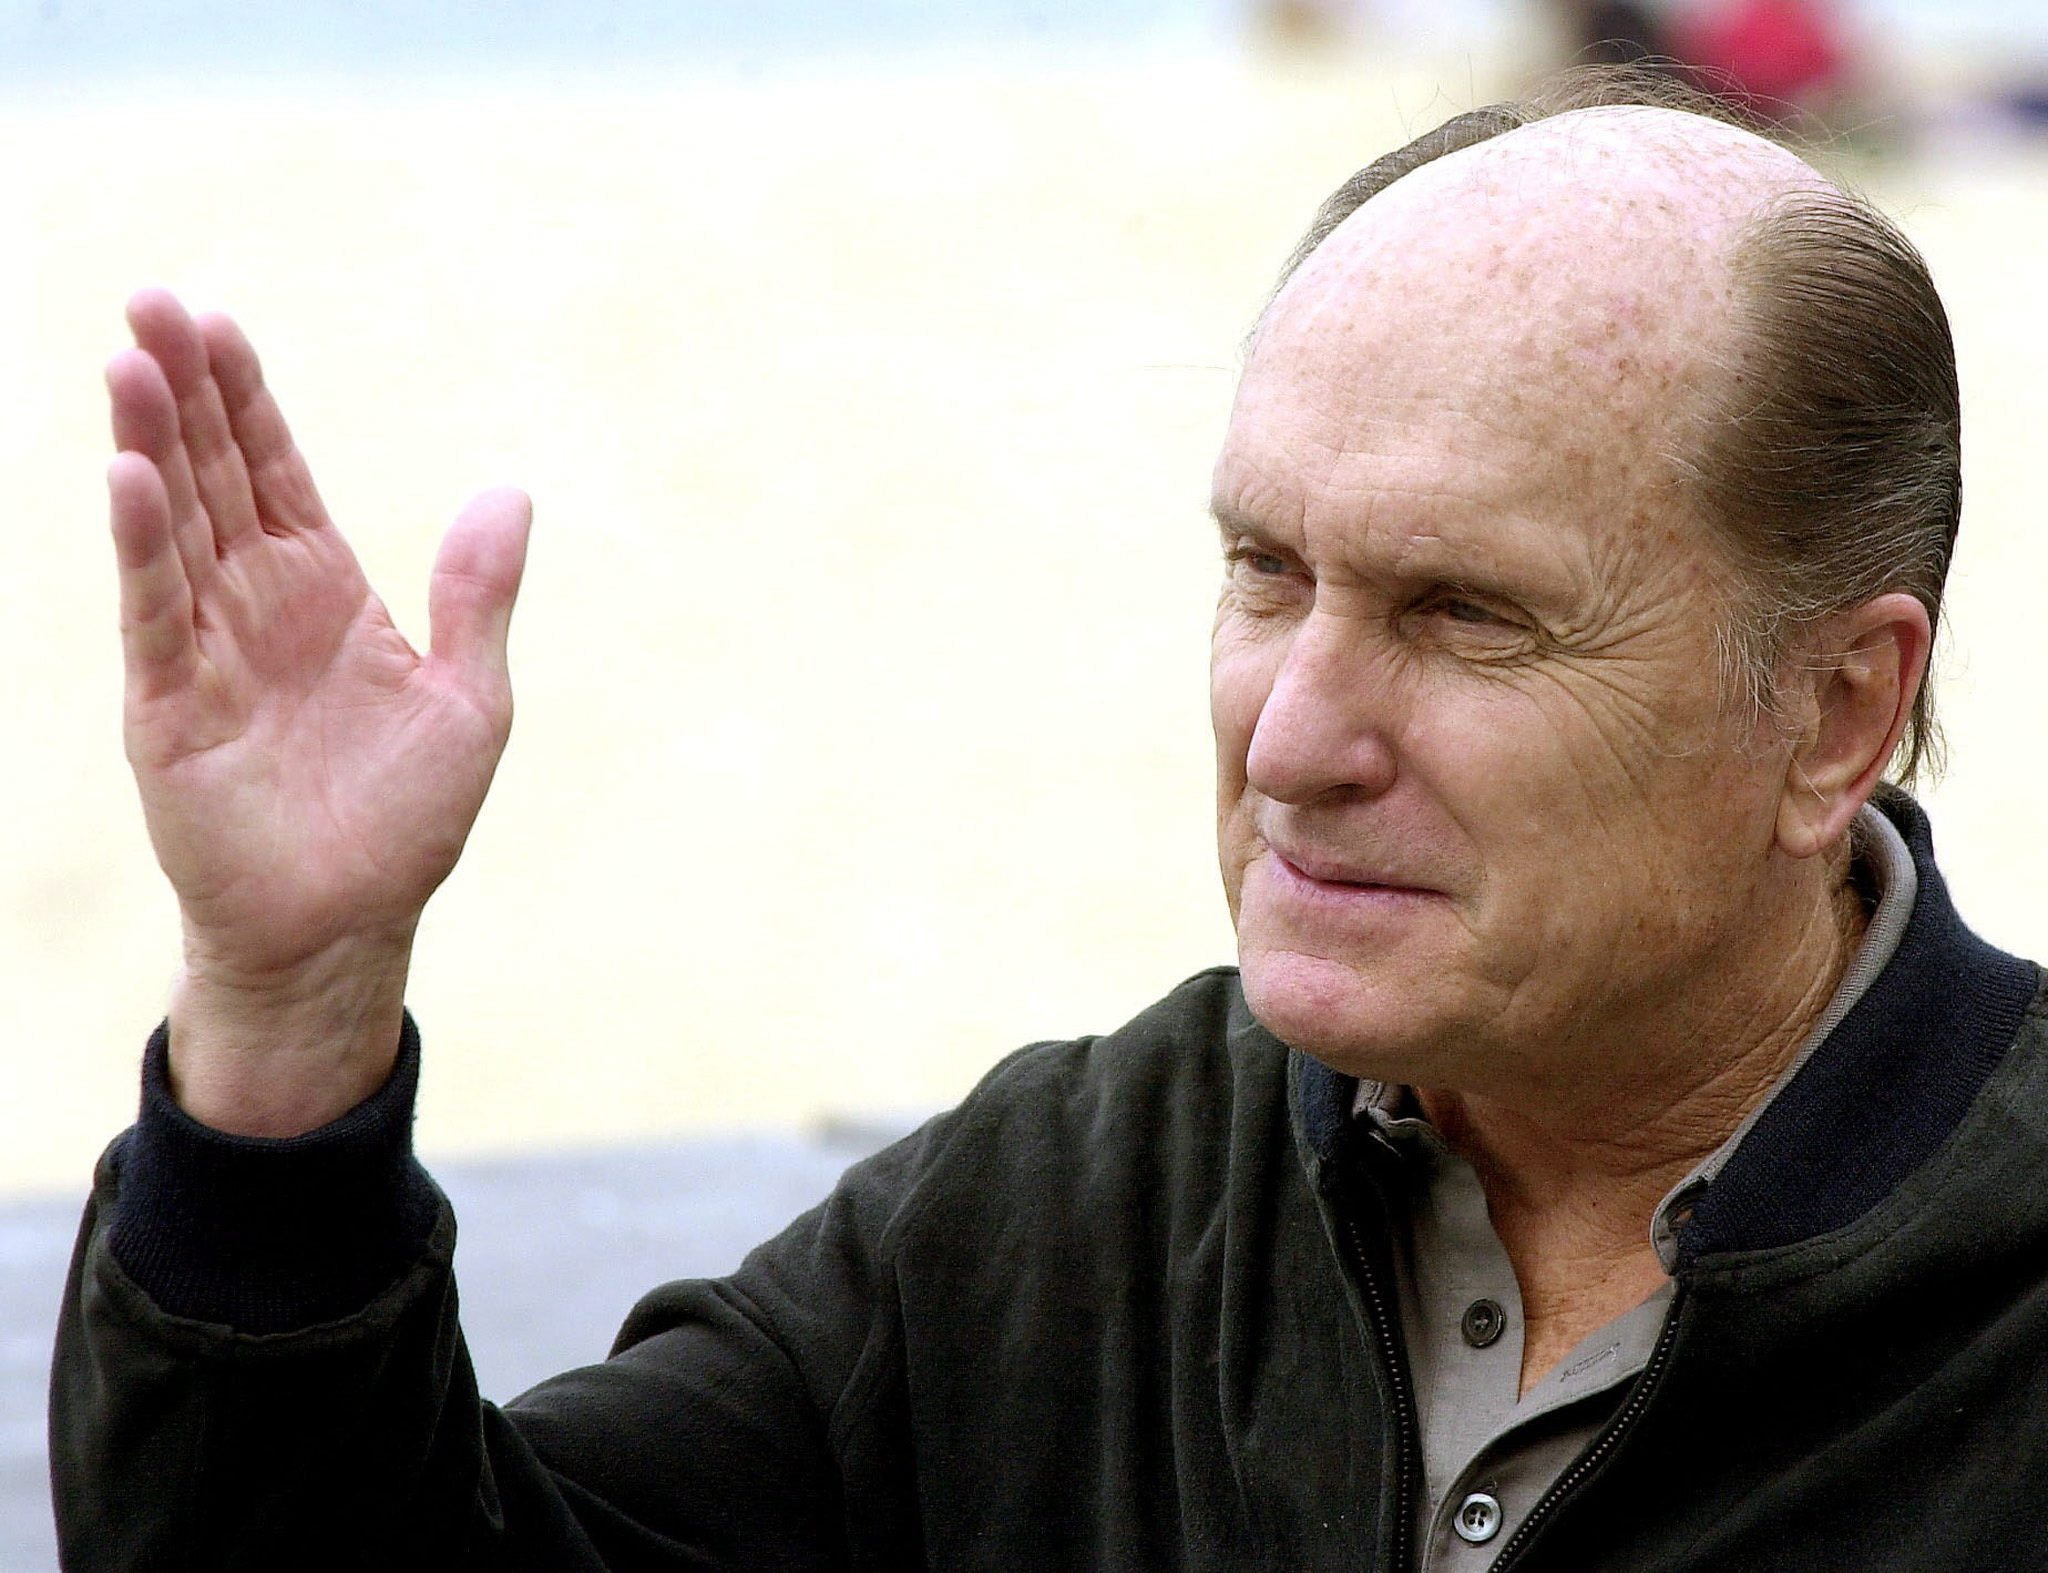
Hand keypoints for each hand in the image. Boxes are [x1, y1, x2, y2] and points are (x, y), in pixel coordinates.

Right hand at [107, 290, 530, 1132]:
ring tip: (131, 358)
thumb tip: (509, 485)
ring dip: (153, 445)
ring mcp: (209, 651)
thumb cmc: (405, 820)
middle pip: (215, 475)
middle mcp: (257, 605)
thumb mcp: (471, 698)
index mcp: (326, 592)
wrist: (350, 923)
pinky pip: (157, 613)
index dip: (248, 397)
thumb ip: (479, 594)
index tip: (216, 317)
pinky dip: (145, 547)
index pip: (276, 471)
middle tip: (152, 299)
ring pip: (175, 527)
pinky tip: (131, 478)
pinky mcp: (173, 708)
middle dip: (187, 390)